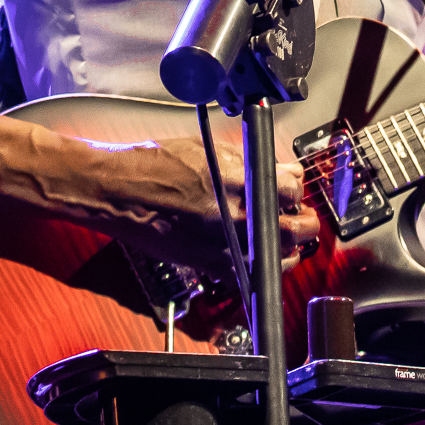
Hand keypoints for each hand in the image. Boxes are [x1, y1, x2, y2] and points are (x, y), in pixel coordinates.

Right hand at [94, 132, 320, 279]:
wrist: (120, 192)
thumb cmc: (156, 165)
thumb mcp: (210, 150)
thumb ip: (251, 162)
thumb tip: (282, 170)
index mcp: (243, 184)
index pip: (295, 190)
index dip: (295, 188)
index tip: (290, 189)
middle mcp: (239, 219)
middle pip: (298, 230)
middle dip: (304, 223)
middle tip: (301, 217)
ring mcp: (226, 247)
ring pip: (279, 259)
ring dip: (285, 248)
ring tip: (277, 236)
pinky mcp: (209, 266)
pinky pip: (248, 274)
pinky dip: (256, 266)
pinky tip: (249, 252)